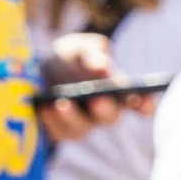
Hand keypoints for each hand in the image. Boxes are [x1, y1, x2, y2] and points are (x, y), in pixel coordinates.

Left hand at [35, 31, 150, 144]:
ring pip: (83, 127)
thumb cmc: (68, 58)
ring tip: (62, 103)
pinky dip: (52, 120)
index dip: (145, 104)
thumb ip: (93, 52)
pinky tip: (45, 108)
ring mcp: (83, 123)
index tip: (145, 103)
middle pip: (111, 117)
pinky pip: (60, 132)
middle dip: (105, 109)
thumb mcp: (79, 48)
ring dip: (73, 116)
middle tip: (97, 100)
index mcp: (116, 89)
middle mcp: (103, 110)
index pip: (138, 102)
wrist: (35, 70)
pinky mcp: (61, 131)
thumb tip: (102, 66)